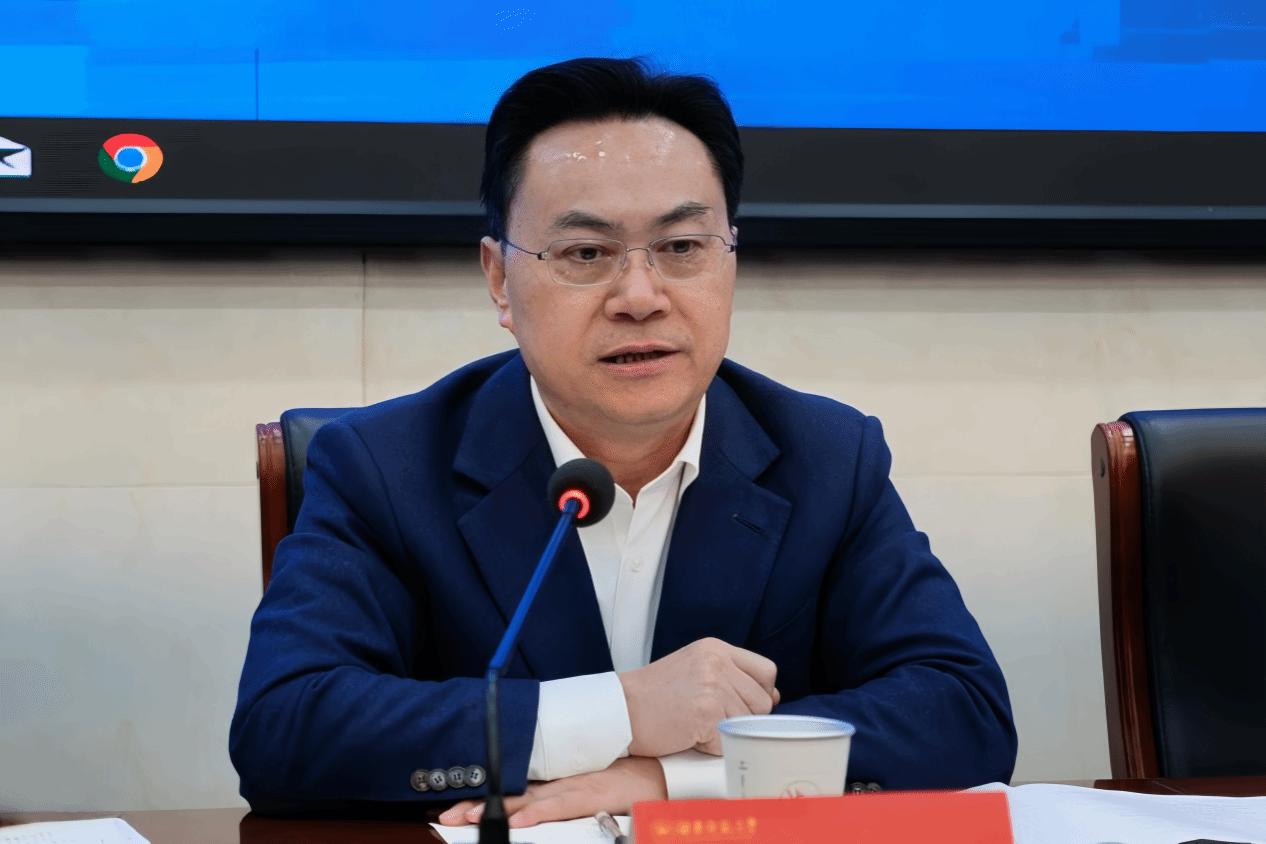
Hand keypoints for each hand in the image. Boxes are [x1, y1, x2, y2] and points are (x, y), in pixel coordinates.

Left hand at [437, 755, 666, 827]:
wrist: (662, 770)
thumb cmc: (629, 776)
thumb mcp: (589, 781)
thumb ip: (561, 789)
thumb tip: (532, 802)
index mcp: (557, 776)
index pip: (514, 785)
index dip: (484, 793)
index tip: (456, 802)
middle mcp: (560, 778)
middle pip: (512, 792)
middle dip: (478, 804)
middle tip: (449, 814)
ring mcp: (574, 785)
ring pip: (528, 799)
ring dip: (497, 809)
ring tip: (466, 817)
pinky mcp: (591, 795)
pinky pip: (560, 806)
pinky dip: (538, 813)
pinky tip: (518, 821)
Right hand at [619, 637, 778, 756]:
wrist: (619, 710)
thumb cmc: (652, 695)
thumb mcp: (694, 668)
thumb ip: (730, 676)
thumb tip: (772, 697)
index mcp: (716, 649)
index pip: (767, 671)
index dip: (761, 693)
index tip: (744, 704)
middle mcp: (717, 663)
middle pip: (763, 701)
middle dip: (743, 717)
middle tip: (712, 719)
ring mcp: (713, 687)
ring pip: (748, 723)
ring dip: (725, 732)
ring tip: (695, 725)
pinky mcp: (707, 713)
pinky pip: (728, 741)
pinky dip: (712, 747)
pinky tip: (690, 736)